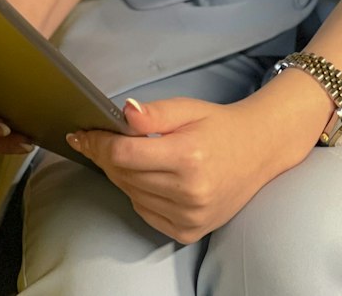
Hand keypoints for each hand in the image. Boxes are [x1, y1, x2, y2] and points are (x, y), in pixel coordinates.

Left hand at [68, 87, 324, 243]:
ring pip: (131, 195)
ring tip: (133, 155)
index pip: (124, 155)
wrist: (259, 150)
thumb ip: (153, 113)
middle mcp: (188, 192)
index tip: (82, 132)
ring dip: (123, 174)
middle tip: (101, 138)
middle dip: (107, 155)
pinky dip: (140, 194)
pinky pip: (146, 212)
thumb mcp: (188, 108)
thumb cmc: (219, 125)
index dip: (98, 143)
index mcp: (188, 157)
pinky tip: (152, 177)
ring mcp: (189, 217)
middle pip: (124, 176)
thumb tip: (121, 113)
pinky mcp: (189, 232)